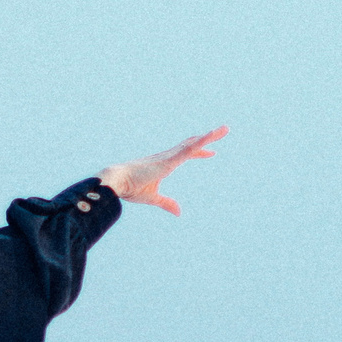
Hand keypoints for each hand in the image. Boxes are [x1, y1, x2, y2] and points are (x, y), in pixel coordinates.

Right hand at [99, 127, 226, 215]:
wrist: (117, 182)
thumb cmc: (130, 188)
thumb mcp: (153, 197)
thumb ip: (167, 203)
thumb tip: (179, 212)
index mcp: (164, 163)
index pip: (185, 154)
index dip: (198, 152)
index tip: (211, 152)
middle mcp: (168, 156)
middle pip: (192, 144)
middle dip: (208, 138)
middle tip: (223, 131)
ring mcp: (168, 157)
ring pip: (193, 143)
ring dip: (209, 136)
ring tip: (224, 129)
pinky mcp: (168, 160)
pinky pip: (187, 150)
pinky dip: (199, 143)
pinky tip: (210, 137)